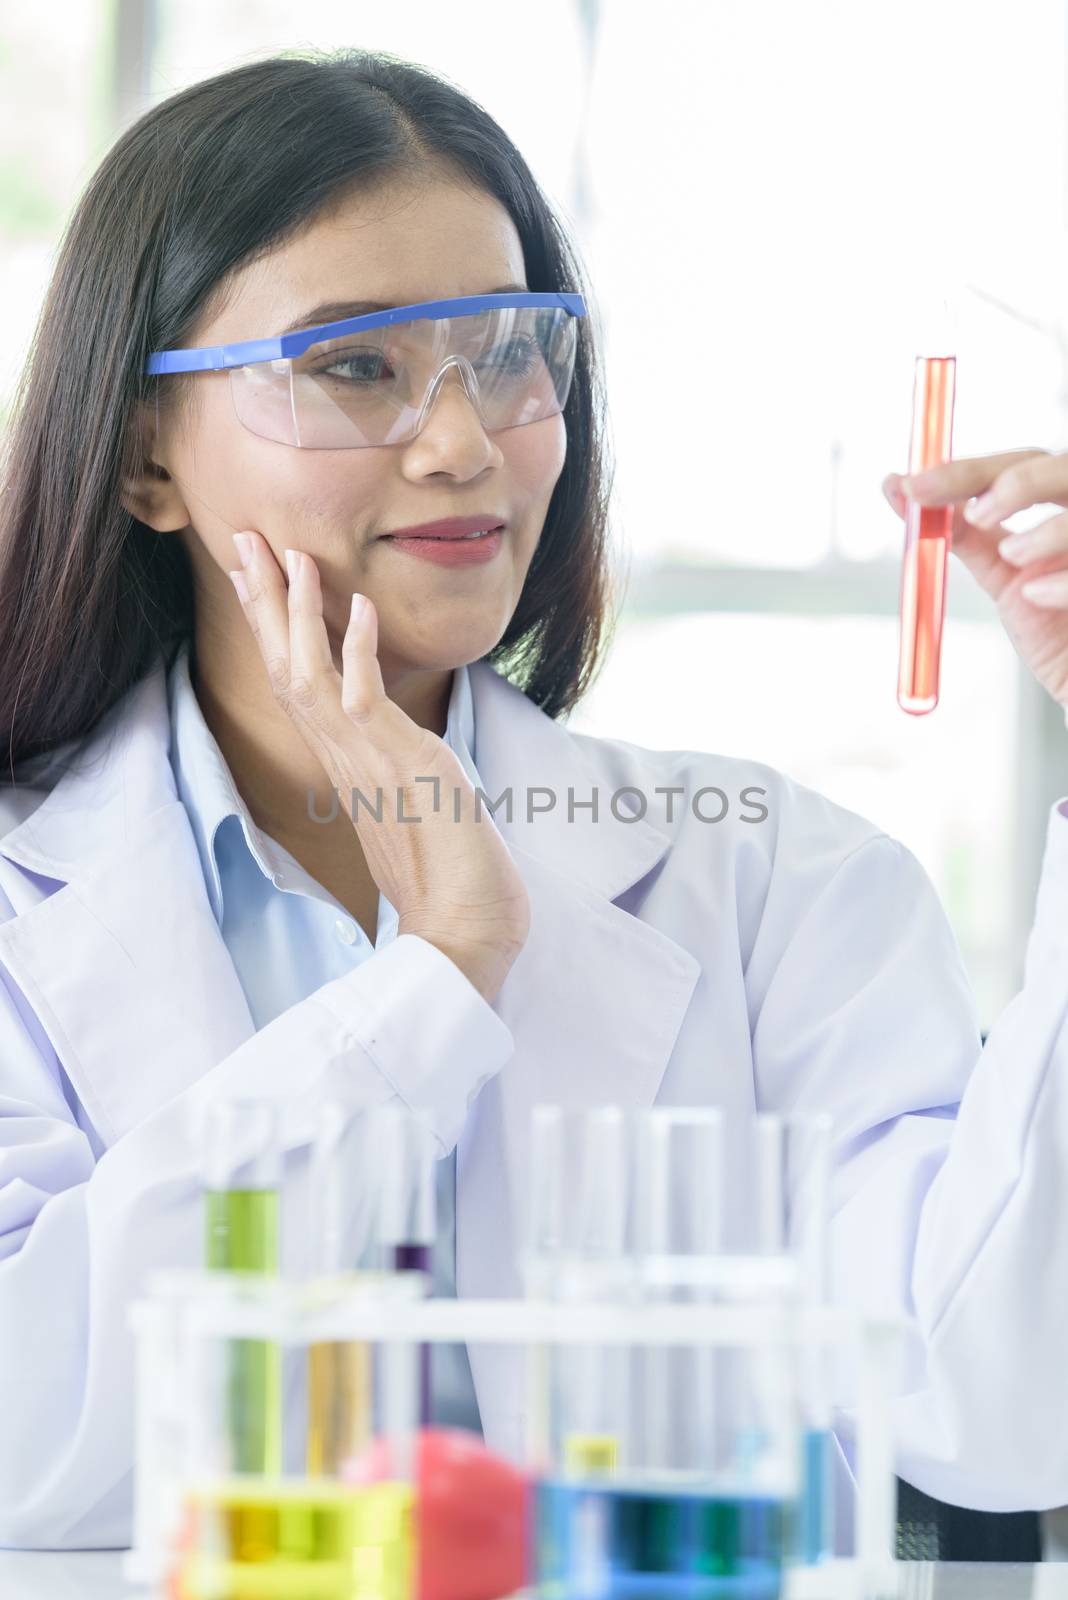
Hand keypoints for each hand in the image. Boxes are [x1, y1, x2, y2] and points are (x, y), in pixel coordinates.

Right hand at [228, 531, 530, 1004]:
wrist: (464, 933)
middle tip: (244, 538)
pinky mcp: (401, 768)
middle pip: (285, 668)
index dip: (274, 625)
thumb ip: (398, 771)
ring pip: (311, 677)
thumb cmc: (451, 877)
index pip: (297, 682)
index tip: (260, 572)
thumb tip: (403, 752)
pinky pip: (368, 701)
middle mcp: (345, 759)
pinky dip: (360, 651)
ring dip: (298, 614)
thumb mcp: (416, 804)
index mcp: (346, 763)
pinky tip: (360, 606)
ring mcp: (368, 763)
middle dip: (266, 601)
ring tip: (290, 554)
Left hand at [882, 449, 1067, 710]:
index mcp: (1065, 507)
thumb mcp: (1007, 578)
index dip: (968, 470)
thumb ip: (965, 534)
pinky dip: (1065, 581)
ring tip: (1014, 559)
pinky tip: (1039, 599)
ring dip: (1048, 530)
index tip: (913, 486)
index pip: (1023, 461)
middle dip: (1017, 482)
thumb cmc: (1058, 631)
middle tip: (974, 514)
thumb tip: (899, 489)